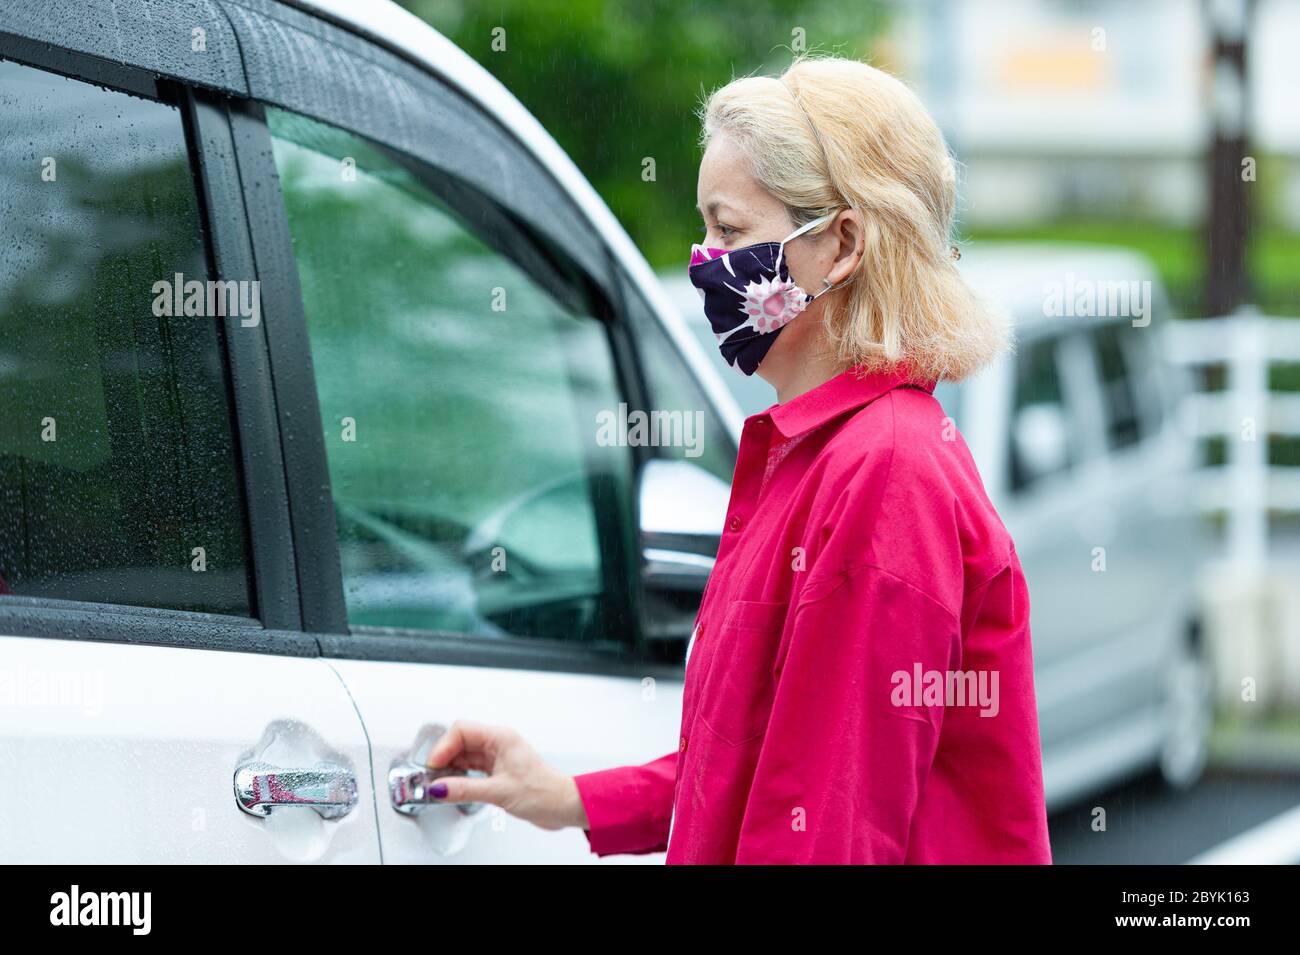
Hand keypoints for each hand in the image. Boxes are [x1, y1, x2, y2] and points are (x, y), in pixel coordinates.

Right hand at [423, 719, 588, 831]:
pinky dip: (459, 775)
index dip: (443, 746)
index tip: (432, 765)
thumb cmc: (544, 793)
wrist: (563, 806)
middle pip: (460, 740)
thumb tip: (439, 788)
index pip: (462, 730)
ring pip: (464, 754)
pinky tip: (452, 785)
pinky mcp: (497, 770)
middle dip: (443, 756)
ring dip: (449, 767)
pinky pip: (471, 767)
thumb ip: (465, 789)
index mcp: (501, 737)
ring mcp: (497, 756)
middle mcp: (498, 743)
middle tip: (430, 775)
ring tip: (438, 782)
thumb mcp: (499, 792)